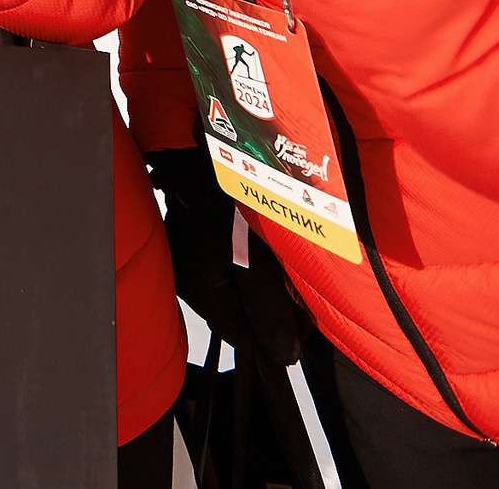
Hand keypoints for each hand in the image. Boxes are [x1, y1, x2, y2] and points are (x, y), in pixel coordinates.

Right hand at [146, 146, 302, 363]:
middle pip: (242, 311)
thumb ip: (269, 309)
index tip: (304, 326)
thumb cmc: (223, 196)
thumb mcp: (254, 260)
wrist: (205, 144)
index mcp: (197, 288)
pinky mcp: (207, 234)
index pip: (240, 336)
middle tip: (305, 293)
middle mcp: (192, 275)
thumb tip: (284, 354)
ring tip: (293, 266)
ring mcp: (198, 253)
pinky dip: (259, 260)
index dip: (275, 336)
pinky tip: (275, 246)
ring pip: (243, 286)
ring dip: (270, 283)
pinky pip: (238, 262)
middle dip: (275, 307)